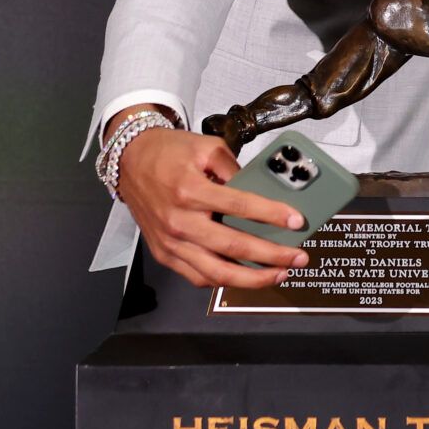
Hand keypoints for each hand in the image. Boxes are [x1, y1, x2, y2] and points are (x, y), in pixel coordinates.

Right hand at [116, 127, 309, 290]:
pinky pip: (197, 277)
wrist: (129, 161)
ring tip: (278, 274)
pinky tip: (244, 277)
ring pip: (216, 273)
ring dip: (252, 279)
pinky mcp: (164, 253)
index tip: (296, 221)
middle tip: (298, 257)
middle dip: (272, 256)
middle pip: (233, 247)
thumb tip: (261, 190)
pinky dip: (223, 281)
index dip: (272, 215)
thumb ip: (234, 168)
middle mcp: (179, 221)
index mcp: (190, 190)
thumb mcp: (205, 147)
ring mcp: (170, 242)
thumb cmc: (167, 153)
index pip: (239, 207)